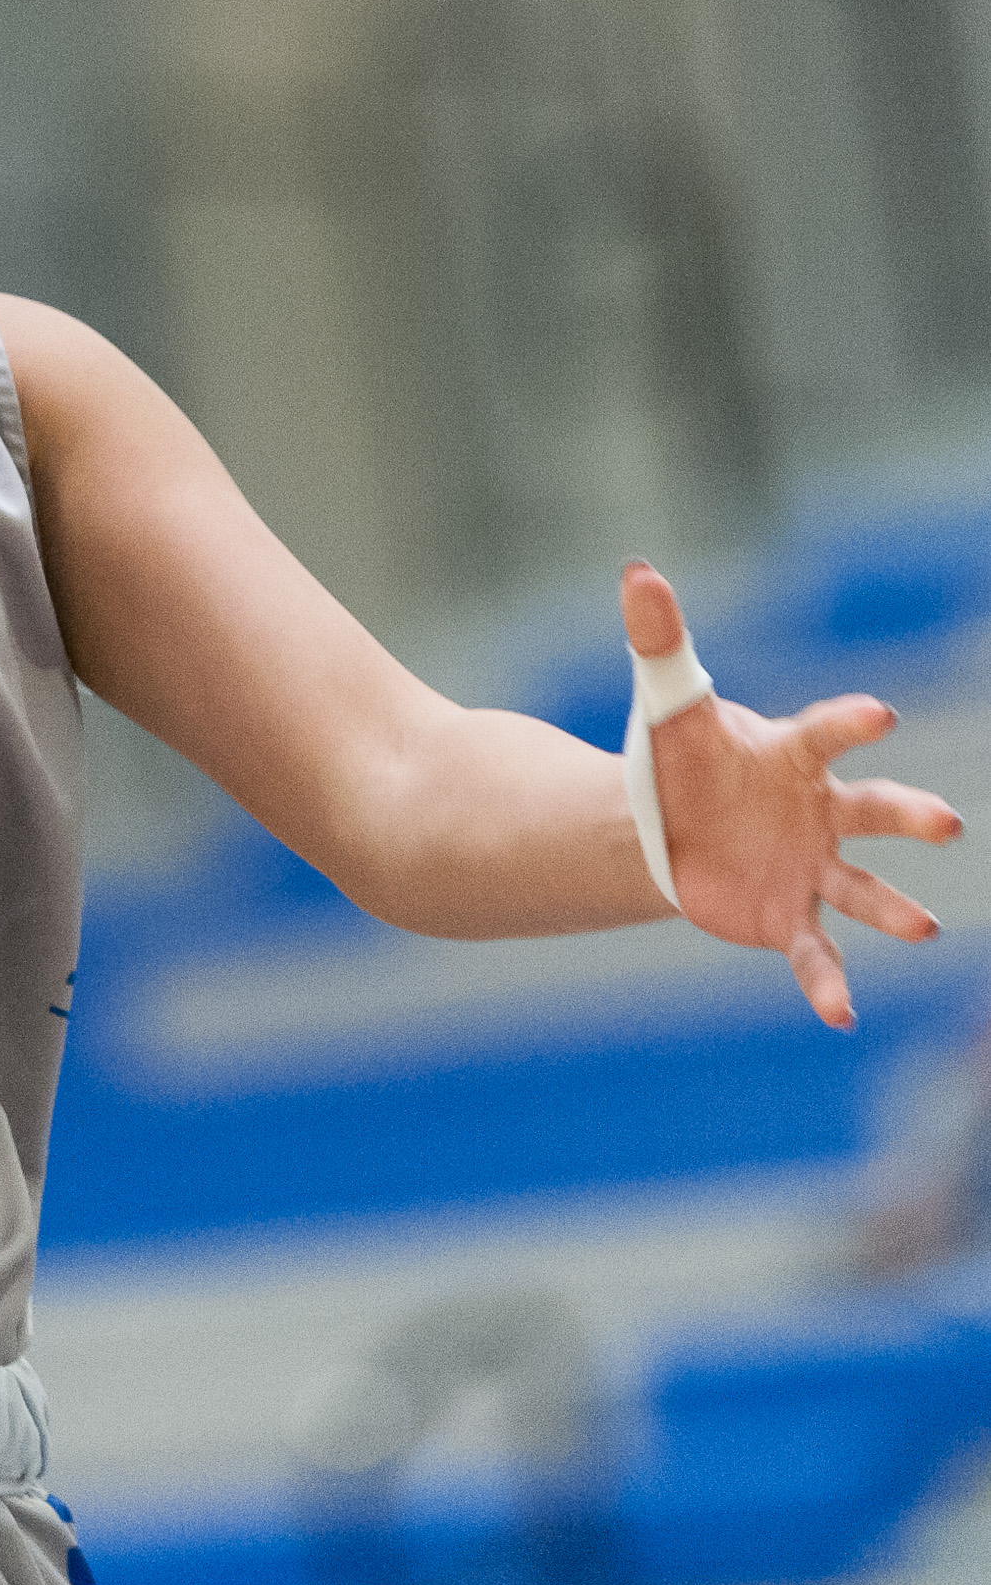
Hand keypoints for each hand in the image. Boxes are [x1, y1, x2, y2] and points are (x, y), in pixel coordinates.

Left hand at [624, 560, 962, 1029]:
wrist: (667, 828)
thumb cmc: (682, 757)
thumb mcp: (666, 701)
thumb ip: (659, 638)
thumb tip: (637, 569)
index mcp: (793, 755)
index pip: (826, 734)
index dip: (851, 723)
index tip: (880, 714)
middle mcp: (819, 812)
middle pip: (872, 809)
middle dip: (909, 814)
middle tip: (947, 821)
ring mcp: (812, 868)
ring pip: (862, 889)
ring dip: (892, 908)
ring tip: (924, 927)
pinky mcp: (790, 917)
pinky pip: (817, 952)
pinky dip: (828, 982)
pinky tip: (840, 1015)